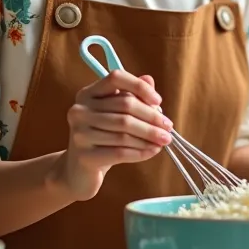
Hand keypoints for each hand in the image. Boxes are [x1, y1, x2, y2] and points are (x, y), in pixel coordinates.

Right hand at [64, 71, 172, 200]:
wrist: (79, 170)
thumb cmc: (102, 138)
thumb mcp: (116, 115)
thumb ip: (132, 96)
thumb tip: (149, 79)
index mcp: (88, 93)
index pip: (116, 78)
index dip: (140, 87)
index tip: (159, 102)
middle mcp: (80, 110)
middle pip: (125, 107)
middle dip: (152, 118)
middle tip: (169, 128)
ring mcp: (79, 133)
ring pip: (124, 132)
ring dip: (149, 136)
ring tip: (164, 141)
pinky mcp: (84, 156)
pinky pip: (120, 152)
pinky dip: (140, 152)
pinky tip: (153, 151)